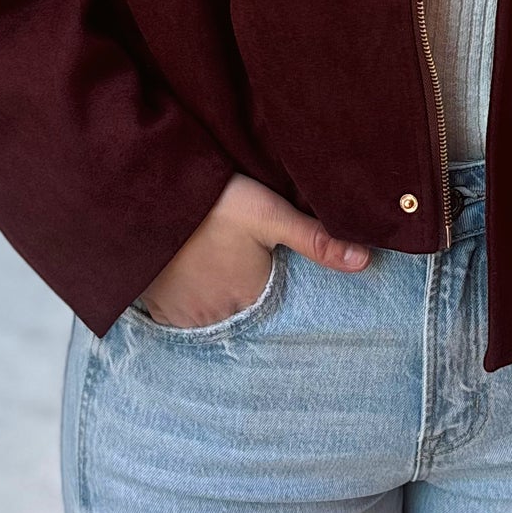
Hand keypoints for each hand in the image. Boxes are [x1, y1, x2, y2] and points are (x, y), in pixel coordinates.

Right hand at [134, 172, 370, 327]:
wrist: (145, 195)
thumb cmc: (213, 203)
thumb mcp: (269, 213)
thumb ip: (316, 239)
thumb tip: (366, 261)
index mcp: (252, 297)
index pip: (273, 303)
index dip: (271, 283)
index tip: (264, 268)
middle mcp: (218, 316)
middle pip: (240, 309)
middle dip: (241, 293)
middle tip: (233, 263)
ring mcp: (183, 317)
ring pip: (209, 314)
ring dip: (212, 298)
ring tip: (211, 268)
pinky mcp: (156, 309)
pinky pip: (177, 316)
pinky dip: (184, 302)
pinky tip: (186, 277)